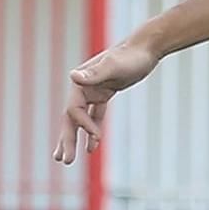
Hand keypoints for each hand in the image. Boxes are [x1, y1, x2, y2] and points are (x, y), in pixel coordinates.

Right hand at [53, 39, 163, 164]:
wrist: (146, 48)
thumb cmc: (131, 57)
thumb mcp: (114, 66)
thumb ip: (94, 74)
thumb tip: (73, 76)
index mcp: (80, 82)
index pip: (73, 111)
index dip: (83, 126)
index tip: (97, 138)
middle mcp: (82, 87)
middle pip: (70, 118)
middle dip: (66, 140)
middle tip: (63, 161)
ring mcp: (93, 91)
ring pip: (79, 120)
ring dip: (74, 139)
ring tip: (66, 160)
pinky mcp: (104, 94)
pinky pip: (94, 116)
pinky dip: (92, 131)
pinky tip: (92, 147)